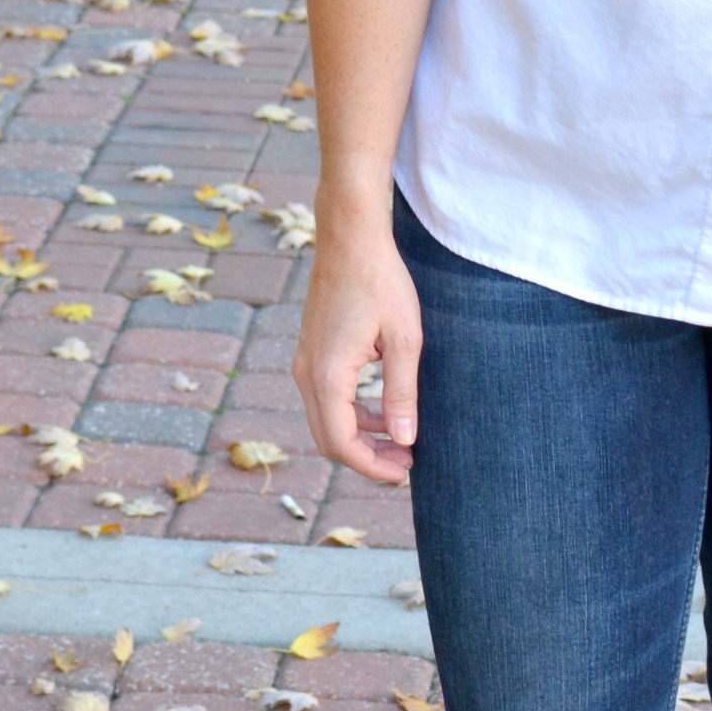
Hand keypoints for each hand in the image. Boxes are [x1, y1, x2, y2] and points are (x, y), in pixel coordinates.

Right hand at [292, 202, 422, 483]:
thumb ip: (402, 393)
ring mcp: (304, 364)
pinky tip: (382, 411)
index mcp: (328, 375)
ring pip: (325, 421)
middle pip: (329, 440)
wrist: (349, 238)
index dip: (372, 467)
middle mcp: (307, 374)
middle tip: (406, 463)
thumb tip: (404, 440)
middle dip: (366, 458)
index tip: (405, 472)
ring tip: (399, 442)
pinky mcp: (310, 354)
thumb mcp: (404, 339)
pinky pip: (325, 399)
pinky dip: (351, 414)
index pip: (342, 444)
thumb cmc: (381, 282)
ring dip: (360, 437)